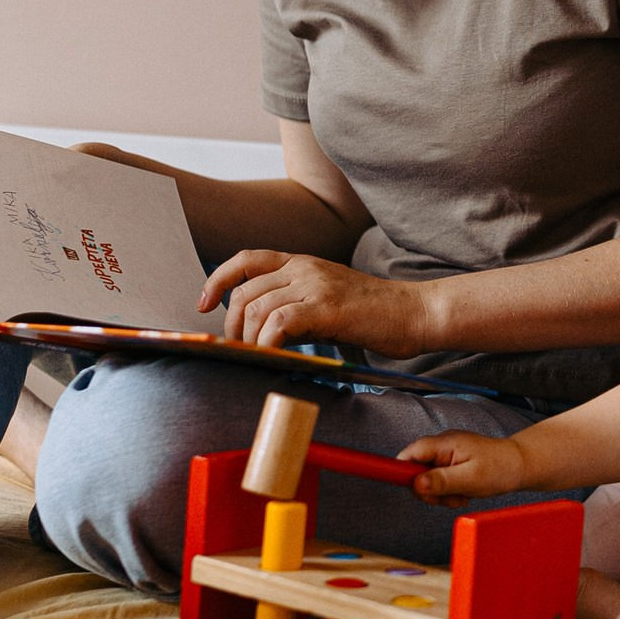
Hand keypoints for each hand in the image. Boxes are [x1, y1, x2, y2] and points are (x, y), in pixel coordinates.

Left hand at [201, 250, 426, 353]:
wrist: (416, 312)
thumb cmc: (375, 315)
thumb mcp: (327, 301)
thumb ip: (295, 306)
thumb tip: (259, 333)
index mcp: (303, 262)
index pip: (246, 260)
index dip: (217, 280)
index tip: (203, 305)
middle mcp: (305, 267)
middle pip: (244, 290)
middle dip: (232, 325)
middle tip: (238, 349)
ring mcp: (316, 285)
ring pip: (258, 308)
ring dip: (248, 339)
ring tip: (256, 358)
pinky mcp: (327, 307)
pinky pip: (279, 323)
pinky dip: (268, 344)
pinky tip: (275, 357)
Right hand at [398, 430, 530, 498]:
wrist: (521, 466)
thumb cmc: (500, 468)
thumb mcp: (470, 479)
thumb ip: (442, 481)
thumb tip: (416, 484)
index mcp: (445, 444)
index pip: (410, 453)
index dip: (401, 470)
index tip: (404, 486)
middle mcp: (443, 446)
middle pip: (415, 470)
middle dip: (429, 489)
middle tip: (449, 497)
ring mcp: (447, 455)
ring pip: (428, 479)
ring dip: (441, 493)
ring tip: (462, 494)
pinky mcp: (452, 464)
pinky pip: (440, 481)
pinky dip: (449, 492)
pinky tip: (465, 493)